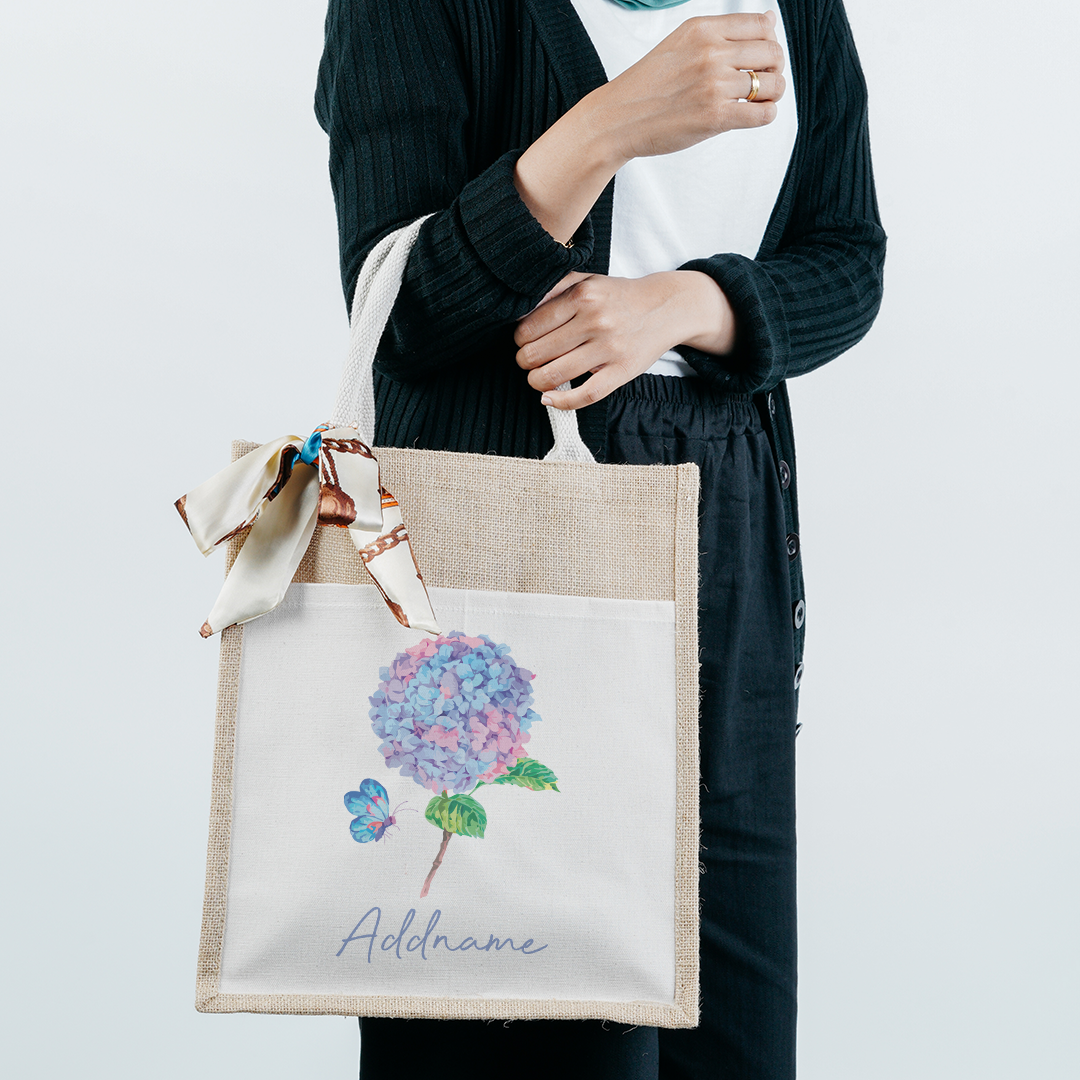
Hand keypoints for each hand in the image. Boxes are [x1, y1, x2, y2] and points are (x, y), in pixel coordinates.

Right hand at [512, 12, 786, 247]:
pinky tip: (753, 115)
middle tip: (762, 82)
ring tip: (758, 101)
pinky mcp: (716, 117)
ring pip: (773, 84)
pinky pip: (763, 114)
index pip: (762, 24)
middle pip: (772, 53)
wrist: (617, 120)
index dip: (769, 41)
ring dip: (772, 94)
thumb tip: (769, 20)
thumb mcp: (681, 42)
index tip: (759, 57)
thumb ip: (722, 32)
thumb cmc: (646, 86)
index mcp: (703, 30)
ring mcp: (714, 85)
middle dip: (774, 69)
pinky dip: (766, 115)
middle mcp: (711, 53)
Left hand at [514, 271, 735, 409]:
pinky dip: (561, 402)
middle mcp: (595, 320)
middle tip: (528, 360)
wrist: (666, 307)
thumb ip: (552, 290)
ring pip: (555, 374)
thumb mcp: (586, 280)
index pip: (531, 326)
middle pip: (537, 352)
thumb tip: (517, 313)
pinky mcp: (621, 371)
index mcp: (582, 296)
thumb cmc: (618, 297)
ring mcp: (609, 348)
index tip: (522, 342)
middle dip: (525, 360)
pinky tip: (549, 399)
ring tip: (538, 378)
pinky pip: (585, 395)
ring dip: (536, 381)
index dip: (519, 339)